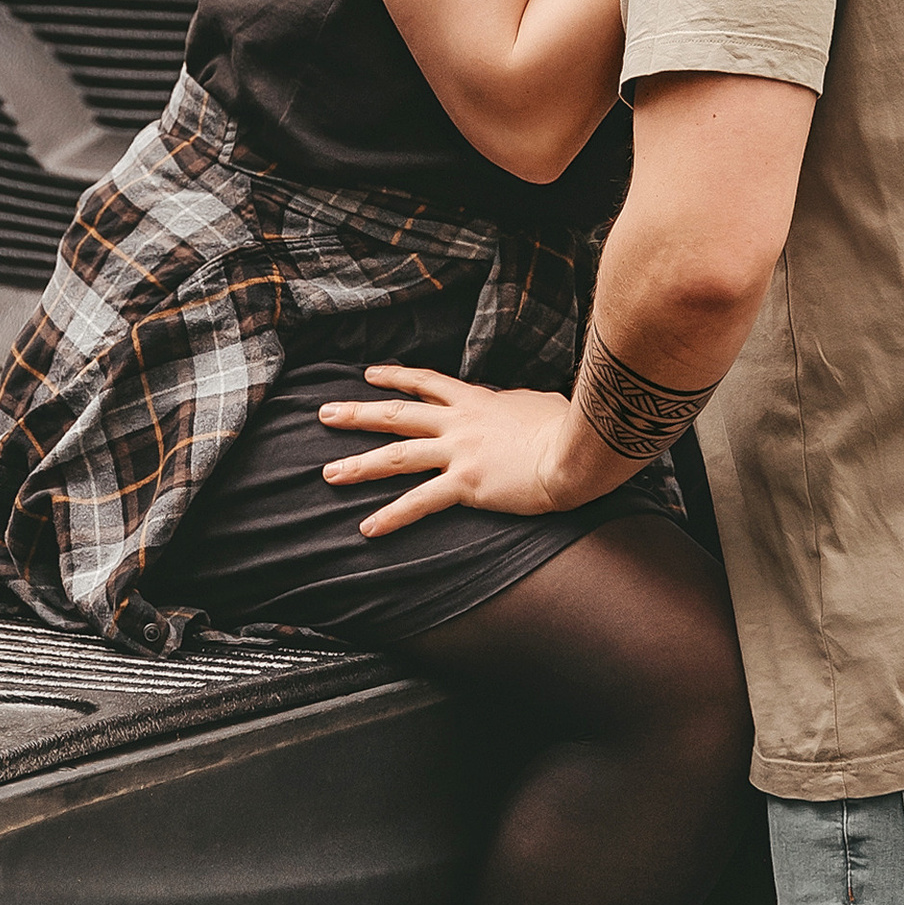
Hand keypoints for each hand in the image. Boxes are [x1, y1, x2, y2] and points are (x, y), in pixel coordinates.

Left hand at [315, 364, 588, 536]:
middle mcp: (460, 423)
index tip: (370, 376)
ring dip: (359, 465)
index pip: (427, 383)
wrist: (579, 450)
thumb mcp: (538, 403)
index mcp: (477, 401)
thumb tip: (516, 405)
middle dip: (357, 413)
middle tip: (324, 414)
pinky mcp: (467, 484)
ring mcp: (460, 452)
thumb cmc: (569, 427)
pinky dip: (392, 516)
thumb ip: (516, 404)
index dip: (396, 378)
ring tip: (328, 474)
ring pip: (397, 456)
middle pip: (397, 414)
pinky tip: (368, 529)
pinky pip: (420, 502)